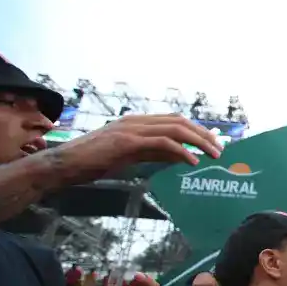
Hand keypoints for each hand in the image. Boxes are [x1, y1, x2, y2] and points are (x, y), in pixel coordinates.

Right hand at [53, 114, 222, 184]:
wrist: (65, 164)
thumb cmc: (95, 162)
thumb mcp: (131, 156)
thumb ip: (155, 153)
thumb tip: (183, 156)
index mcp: (138, 122)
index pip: (175, 121)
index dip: (198, 130)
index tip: (214, 142)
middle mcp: (137, 121)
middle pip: (180, 122)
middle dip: (203, 134)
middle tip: (220, 149)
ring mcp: (131, 129)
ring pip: (175, 129)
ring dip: (198, 142)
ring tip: (213, 155)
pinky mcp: (126, 142)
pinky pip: (161, 143)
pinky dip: (181, 152)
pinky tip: (193, 161)